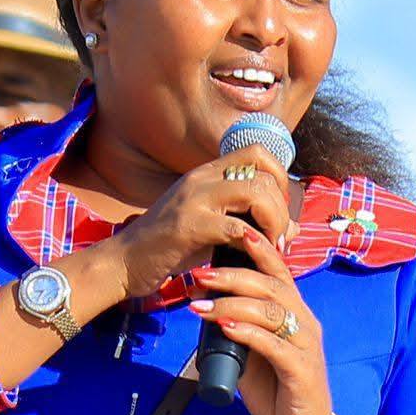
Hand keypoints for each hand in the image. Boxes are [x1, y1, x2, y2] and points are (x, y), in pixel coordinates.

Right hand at [109, 145, 296, 301]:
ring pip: (255, 192)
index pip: (258, 152)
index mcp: (206, 174)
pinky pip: (236, 228)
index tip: (280, 211)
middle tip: (280, 235)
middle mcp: (201, 179)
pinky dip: (253, 242)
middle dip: (282, 206)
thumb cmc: (167, 249)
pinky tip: (252, 257)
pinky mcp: (188, 226)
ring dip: (273, 221)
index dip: (280, 177)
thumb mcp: (210, 227)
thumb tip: (293, 227)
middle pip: (263, 171)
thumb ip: (247, 222)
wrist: (122, 262)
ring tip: (272, 245)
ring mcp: (194, 200)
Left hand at [187, 226, 336, 414]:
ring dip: (232, 304)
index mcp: (294, 313)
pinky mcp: (301, 371)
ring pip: (271, 311)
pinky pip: (274, 344)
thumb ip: (237, 330)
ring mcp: (305, 345)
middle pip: (271, 286)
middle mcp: (304, 322)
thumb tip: (206, 309)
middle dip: (232, 276)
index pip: (277, 272)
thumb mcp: (252, 354)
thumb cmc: (278, 392)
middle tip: (199, 276)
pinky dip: (248, 333)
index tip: (228, 234)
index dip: (256, 250)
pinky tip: (225, 328)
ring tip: (200, 306)